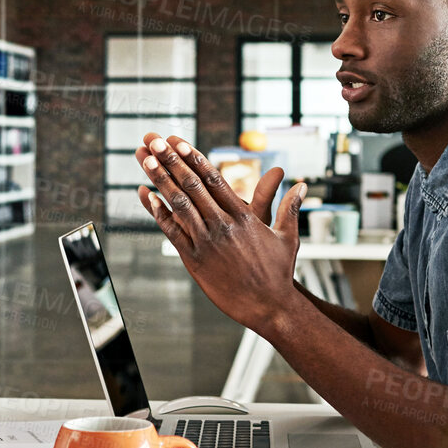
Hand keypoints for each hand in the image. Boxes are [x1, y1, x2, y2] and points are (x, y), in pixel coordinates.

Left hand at [135, 134, 307, 331]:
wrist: (270, 307)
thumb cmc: (279, 272)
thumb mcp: (287, 236)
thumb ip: (289, 207)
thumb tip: (302, 184)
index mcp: (244, 215)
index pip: (214, 179)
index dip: (194, 158)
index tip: (178, 141)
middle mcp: (224, 224)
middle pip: (193, 186)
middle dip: (171, 161)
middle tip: (154, 140)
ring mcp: (208, 242)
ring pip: (179, 205)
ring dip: (160, 180)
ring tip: (145, 159)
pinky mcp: (195, 260)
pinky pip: (173, 233)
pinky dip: (158, 213)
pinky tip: (146, 196)